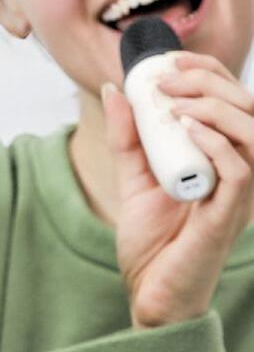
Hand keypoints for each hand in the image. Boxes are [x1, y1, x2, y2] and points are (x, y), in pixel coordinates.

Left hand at [102, 51, 253, 328]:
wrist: (149, 291)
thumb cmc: (151, 241)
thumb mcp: (134, 178)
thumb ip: (128, 137)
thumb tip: (113, 90)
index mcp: (222, 158)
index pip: (232, 100)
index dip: (209, 71)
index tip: (169, 60)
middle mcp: (239, 172)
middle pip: (249, 108)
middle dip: (209, 81)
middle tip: (165, 79)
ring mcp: (237, 195)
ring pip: (253, 134)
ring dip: (215, 108)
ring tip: (176, 104)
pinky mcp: (228, 217)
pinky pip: (240, 172)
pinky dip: (217, 144)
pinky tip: (187, 129)